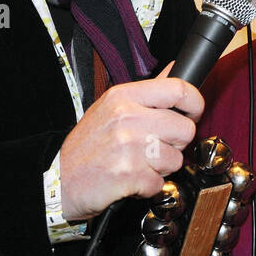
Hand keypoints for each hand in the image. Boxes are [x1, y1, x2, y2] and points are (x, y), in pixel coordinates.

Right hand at [59, 63, 203, 219]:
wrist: (60, 178)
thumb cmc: (89, 144)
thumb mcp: (112, 107)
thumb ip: (148, 92)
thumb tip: (175, 69)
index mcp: (124, 96)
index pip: (179, 89)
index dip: (195, 104)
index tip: (192, 114)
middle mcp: (128, 118)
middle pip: (185, 129)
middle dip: (176, 144)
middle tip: (155, 147)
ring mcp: (129, 147)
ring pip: (176, 159)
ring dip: (161, 168)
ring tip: (139, 164)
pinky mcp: (129, 175)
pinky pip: (160, 183)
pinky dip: (148, 187)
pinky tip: (131, 179)